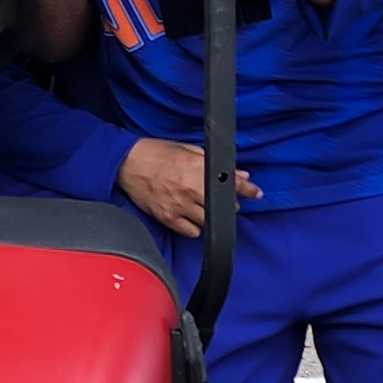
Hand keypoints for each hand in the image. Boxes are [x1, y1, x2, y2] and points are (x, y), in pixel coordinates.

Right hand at [116, 137, 258, 235]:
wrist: (127, 163)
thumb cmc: (155, 153)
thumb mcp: (187, 150)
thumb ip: (214, 162)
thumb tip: (237, 172)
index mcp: (197, 169)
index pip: (232, 183)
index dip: (248, 190)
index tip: (255, 194)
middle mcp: (191, 190)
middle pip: (224, 206)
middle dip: (227, 202)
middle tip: (221, 197)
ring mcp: (179, 206)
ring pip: (209, 221)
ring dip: (210, 214)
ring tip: (201, 205)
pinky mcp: (168, 218)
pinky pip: (191, 232)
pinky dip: (194, 227)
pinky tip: (190, 216)